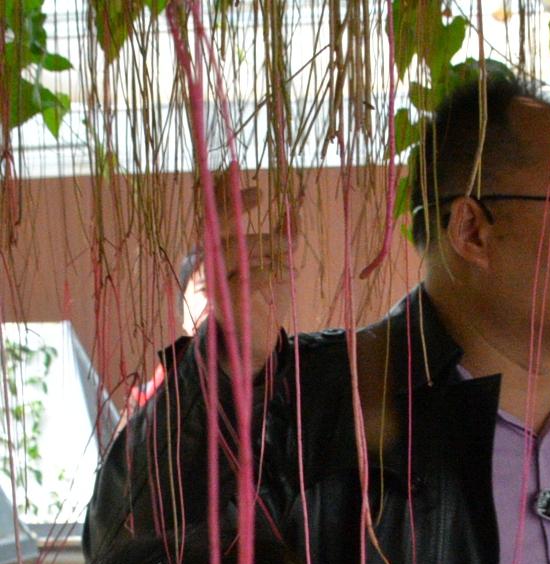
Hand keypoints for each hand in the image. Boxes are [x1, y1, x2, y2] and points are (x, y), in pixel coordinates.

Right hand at [198, 176, 293, 370]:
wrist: (247, 346)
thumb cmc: (258, 304)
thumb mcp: (275, 266)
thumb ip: (281, 239)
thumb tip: (294, 210)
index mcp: (210, 252)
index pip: (210, 216)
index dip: (222, 193)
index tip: (242, 176)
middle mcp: (201, 263)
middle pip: (215, 227)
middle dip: (237, 208)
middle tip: (262, 196)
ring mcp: (206, 283)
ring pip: (231, 251)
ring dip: (263, 244)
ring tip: (288, 246)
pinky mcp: (219, 303)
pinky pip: (241, 279)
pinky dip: (265, 273)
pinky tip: (281, 274)